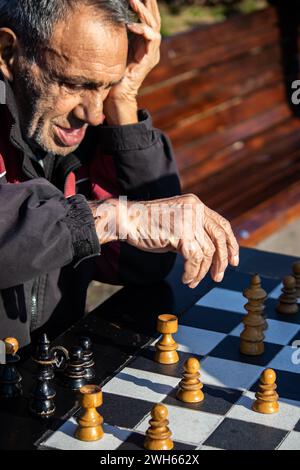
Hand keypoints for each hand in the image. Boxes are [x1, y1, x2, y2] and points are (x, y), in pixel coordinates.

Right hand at [89, 194, 238, 288]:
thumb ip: (192, 234)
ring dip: (201, 272)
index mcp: (196, 205)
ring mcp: (189, 220)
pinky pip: (195, 259)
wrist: (126, 220)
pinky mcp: (181, 233)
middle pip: (220, 238)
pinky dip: (192, 273)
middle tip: (218, 277)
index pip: (222, 224)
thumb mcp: (176, 225)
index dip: (231, 244)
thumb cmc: (147, 226)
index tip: (233, 260)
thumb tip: (208, 255)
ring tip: (193, 281)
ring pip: (207, 252)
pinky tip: (186, 279)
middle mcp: (196, 209)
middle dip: (222, 261)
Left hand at [103, 0, 161, 123]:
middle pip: (153, 15)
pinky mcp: (149, 59)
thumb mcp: (114, 46)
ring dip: (143, 11)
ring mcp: (151, 51)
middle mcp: (150, 43)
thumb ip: (116, 31)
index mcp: (142, 39)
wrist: (115, 95)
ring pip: (153, 24)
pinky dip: (142, 30)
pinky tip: (130, 24)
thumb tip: (106, 11)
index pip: (146, 14)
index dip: (143, 1)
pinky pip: (152, 39)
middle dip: (147, 1)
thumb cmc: (111, 72)